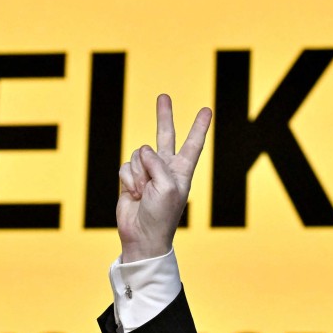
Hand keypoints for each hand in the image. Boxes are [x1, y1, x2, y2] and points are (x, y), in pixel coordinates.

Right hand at [117, 94, 211, 262]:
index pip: (193, 144)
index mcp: (182, 171)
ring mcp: (147, 172)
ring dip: (138, 173)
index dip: (199, 127)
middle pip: (165, 136)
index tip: (207, 110)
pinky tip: (133, 194)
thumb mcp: (167, 186)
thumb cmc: (161, 215)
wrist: (143, 236)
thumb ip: (157, 163)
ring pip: (138, 154)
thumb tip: (143, 150)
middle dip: (164, 116)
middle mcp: (166, 168)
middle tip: (163, 97)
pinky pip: (126, 166)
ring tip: (143, 192)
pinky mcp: (131, 178)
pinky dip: (128, 179)